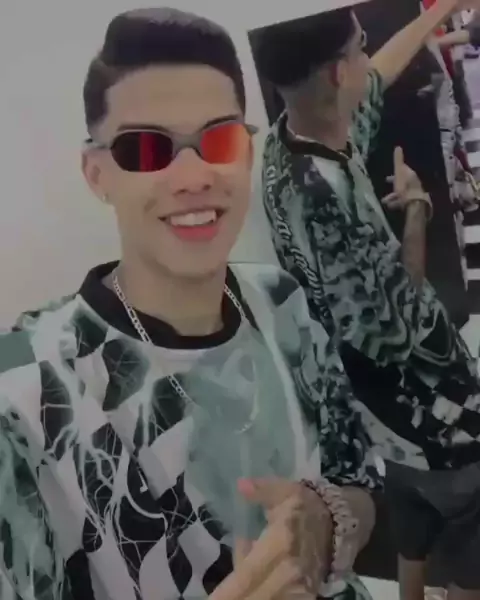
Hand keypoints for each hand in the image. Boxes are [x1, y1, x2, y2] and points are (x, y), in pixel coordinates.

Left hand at [210, 478, 331, 599]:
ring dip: (244, 597)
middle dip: (232, 599)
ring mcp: (299, 589)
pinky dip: (261, 595)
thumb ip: (262, 490)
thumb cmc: (305, 506)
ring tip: (230, 590)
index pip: (247, 575)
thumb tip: (241, 485)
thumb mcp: (285, 491)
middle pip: (252, 598)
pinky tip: (250, 586)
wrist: (340, 524)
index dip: (227, 593)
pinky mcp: (306, 597)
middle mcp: (289, 572)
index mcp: (280, 544)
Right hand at [382, 147, 429, 212]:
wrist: (413, 203)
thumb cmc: (404, 187)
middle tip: (386, 184)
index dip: (396, 172)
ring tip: (385, 202)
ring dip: (392, 196)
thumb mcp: (399, 172)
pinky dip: (395, 203)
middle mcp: (413, 183)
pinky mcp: (412, 203)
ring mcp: (413, 193)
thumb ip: (398, 160)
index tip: (388, 176)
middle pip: (402, 182)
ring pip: (401, 193)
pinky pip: (402, 202)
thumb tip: (398, 147)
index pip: (403, 170)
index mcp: (410, 175)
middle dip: (394, 184)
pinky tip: (390, 207)